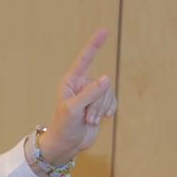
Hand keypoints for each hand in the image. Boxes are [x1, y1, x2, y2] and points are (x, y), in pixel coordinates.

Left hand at [39, 29, 117, 165]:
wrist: (66, 145)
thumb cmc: (63, 126)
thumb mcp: (73, 109)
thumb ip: (90, 93)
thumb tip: (106, 78)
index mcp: (71, 82)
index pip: (84, 59)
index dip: (94, 45)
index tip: (104, 31)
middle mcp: (82, 85)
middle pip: (102, 84)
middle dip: (98, 103)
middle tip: (86, 118)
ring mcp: (92, 95)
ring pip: (108, 94)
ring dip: (101, 110)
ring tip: (89, 121)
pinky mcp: (100, 105)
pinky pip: (113, 102)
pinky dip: (108, 111)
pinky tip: (100, 120)